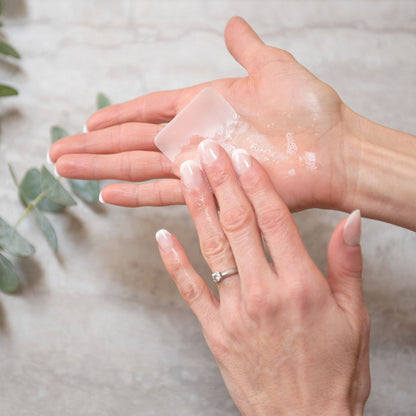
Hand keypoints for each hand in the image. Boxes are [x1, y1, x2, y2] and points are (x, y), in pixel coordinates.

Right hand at [49, 16, 349, 211]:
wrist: (333, 149)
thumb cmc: (309, 110)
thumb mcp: (272, 66)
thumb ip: (246, 48)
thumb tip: (231, 25)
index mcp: (203, 107)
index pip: (147, 111)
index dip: (116, 117)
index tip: (87, 123)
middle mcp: (194, 137)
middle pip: (131, 141)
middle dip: (93, 147)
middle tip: (56, 152)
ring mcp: (199, 165)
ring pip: (137, 166)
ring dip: (100, 168)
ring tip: (65, 168)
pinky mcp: (211, 189)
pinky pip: (165, 192)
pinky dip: (135, 194)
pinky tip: (107, 194)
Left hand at [156, 140, 370, 415]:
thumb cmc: (334, 370)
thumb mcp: (354, 315)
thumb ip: (348, 263)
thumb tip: (351, 219)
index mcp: (302, 284)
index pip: (274, 219)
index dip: (256, 183)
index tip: (241, 156)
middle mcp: (265, 292)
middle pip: (238, 224)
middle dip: (220, 182)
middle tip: (206, 150)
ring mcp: (235, 312)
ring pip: (212, 248)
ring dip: (198, 207)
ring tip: (185, 175)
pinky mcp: (214, 331)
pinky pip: (190, 289)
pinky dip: (174, 260)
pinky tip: (162, 235)